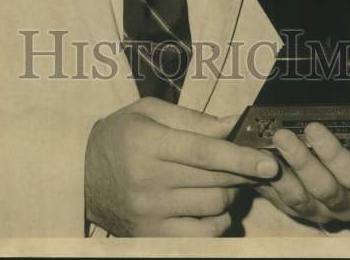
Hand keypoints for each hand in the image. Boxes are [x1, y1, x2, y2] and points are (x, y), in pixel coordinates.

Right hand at [84, 97, 278, 236]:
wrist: (81, 175)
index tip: (269, 161)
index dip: (240, 156)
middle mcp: (147, 181)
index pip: (204, 152)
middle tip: (250, 163)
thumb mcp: (149, 112)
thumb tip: (236, 123)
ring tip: (222, 180)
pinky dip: (217, 220)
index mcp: (146, 143)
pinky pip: (203, 234)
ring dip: (229, 194)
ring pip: (213, 207)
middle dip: (241, 172)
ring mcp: (149, 214)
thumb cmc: (120, 136)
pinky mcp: (152, 237)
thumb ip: (194, 119)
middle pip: (214, 181)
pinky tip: (210, 205)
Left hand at [255, 123, 349, 226]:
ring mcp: (319, 209)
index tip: (316, 127)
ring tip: (266, 145)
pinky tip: (254, 161)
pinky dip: (265, 181)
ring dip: (281, 173)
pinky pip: (278, 199)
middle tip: (283, 133)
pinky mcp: (296, 207)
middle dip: (302, 160)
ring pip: (299, 198)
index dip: (334, 154)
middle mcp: (345, 206)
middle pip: (323, 188)